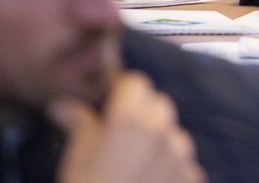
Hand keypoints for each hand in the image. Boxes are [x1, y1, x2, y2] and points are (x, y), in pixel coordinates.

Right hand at [49, 71, 205, 182]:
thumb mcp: (75, 165)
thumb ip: (79, 127)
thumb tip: (64, 105)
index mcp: (130, 124)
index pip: (136, 84)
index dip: (120, 93)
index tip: (108, 106)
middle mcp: (163, 135)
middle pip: (158, 105)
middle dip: (140, 115)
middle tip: (116, 140)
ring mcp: (182, 159)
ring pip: (174, 134)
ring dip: (158, 143)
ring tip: (131, 170)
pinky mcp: (193, 180)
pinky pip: (185, 163)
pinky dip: (170, 169)